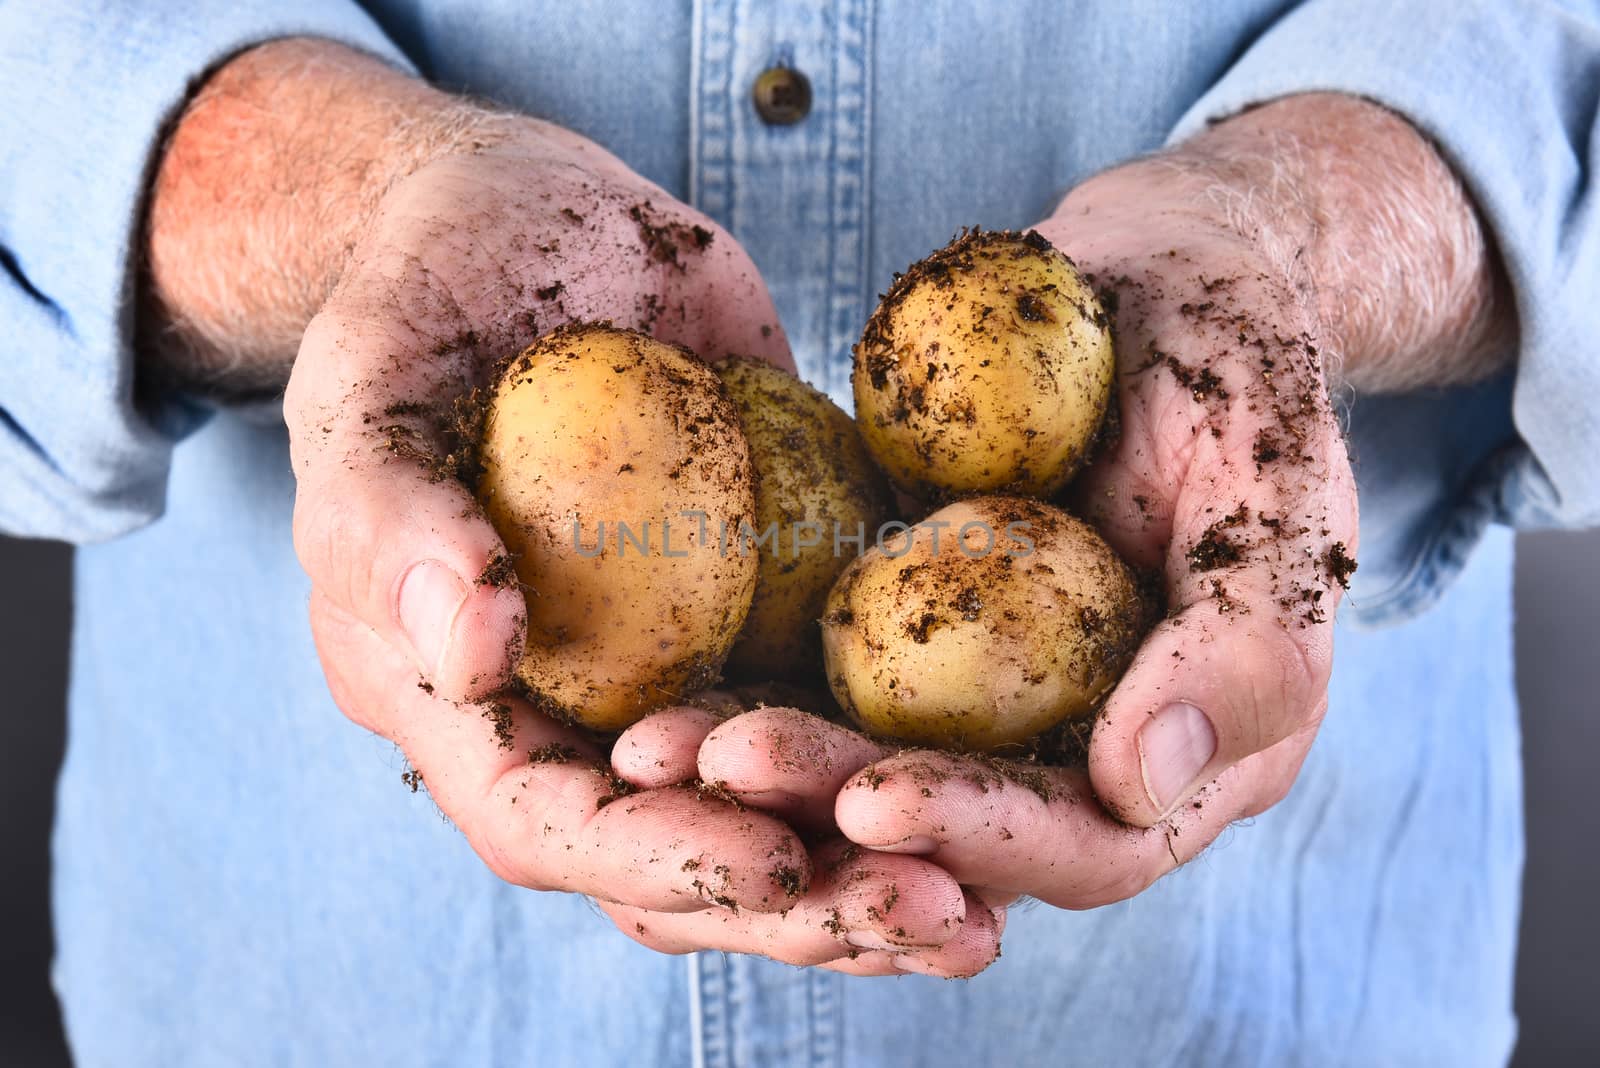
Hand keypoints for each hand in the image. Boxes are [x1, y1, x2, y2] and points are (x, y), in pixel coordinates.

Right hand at [140, 40, 989, 967]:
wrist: (525, 224)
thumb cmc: (424, 300)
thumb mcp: (374, 390)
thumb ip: (400, 525)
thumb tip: (476, 657)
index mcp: (460, 697)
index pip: (553, 819)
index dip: (662, 856)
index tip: (780, 863)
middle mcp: (574, 711)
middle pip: (684, 849)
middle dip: (807, 901)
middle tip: (939, 915)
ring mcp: (676, 664)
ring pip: (776, 803)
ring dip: (878, 863)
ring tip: (985, 907)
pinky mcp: (762, 606)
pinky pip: (838, 701)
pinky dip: (914, 757)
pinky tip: (1006, 789)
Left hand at [697, 93, 1510, 910]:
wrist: (1155, 273)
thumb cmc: (1241, 356)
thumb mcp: (1273, 474)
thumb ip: (1246, 640)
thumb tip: (1139, 785)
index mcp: (1203, 750)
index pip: (1088, 841)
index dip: (979, 835)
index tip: (870, 802)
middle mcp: (1088, 746)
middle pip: (952, 829)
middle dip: (830, 810)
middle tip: (714, 769)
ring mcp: (993, 692)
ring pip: (871, 768)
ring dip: (765, 770)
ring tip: (653, 747)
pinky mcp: (913, 631)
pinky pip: (825, 678)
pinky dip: (746, 689)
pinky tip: (654, 688)